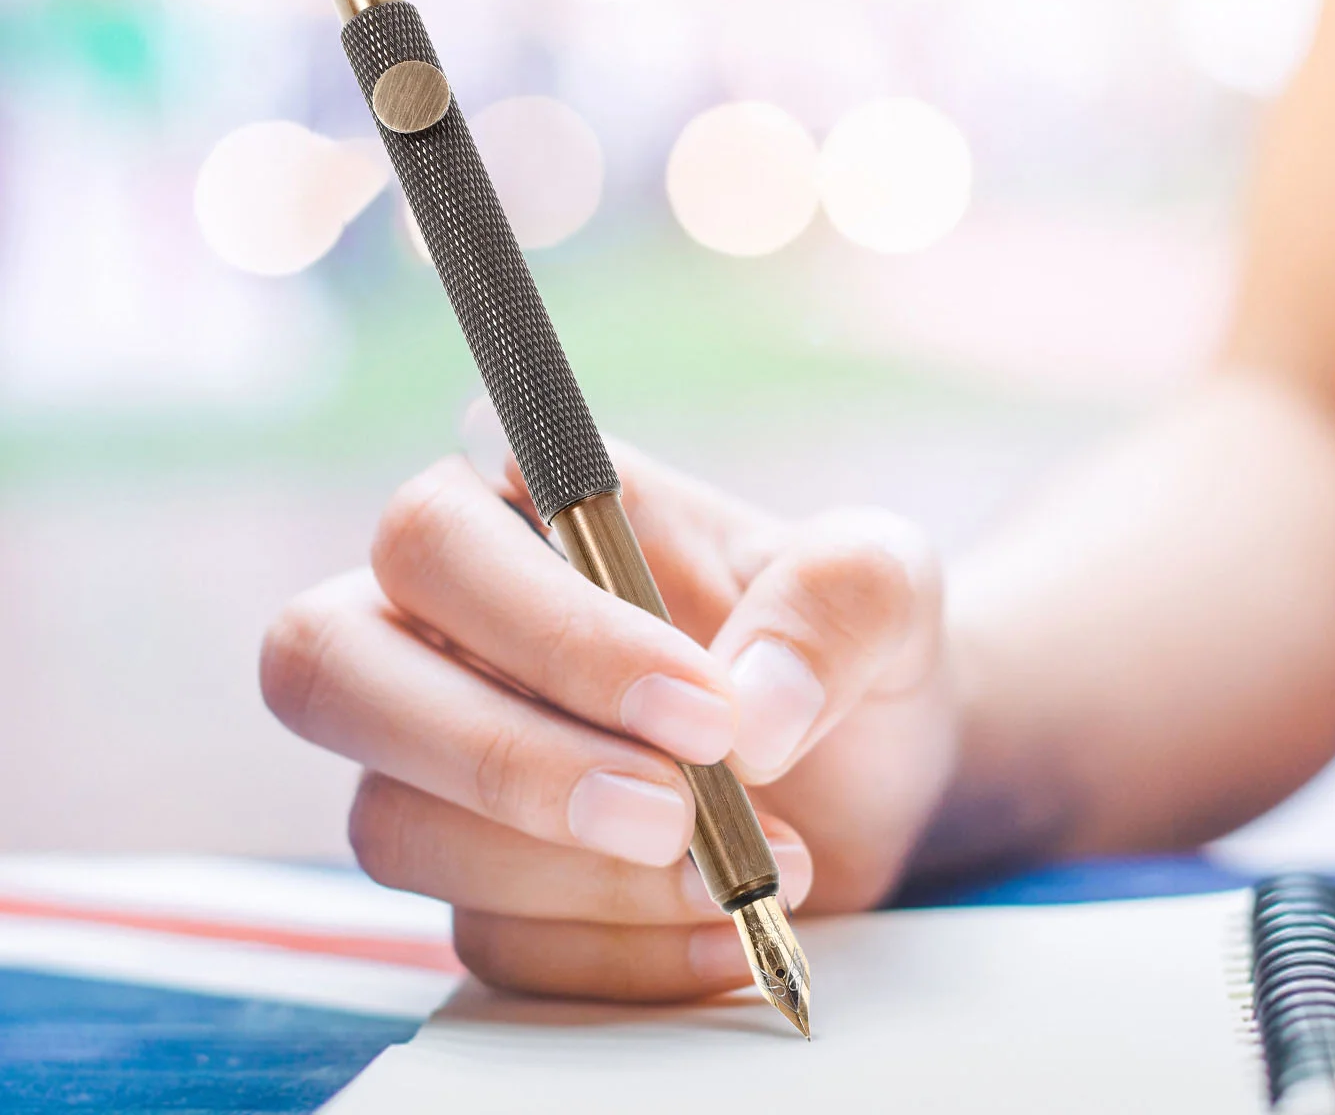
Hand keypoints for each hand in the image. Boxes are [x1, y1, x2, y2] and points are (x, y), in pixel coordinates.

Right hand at [260, 444, 955, 1000]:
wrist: (863, 757)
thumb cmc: (838, 638)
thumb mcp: (882, 584)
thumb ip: (834, 602)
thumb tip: (753, 714)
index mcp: (522, 507)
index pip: (439, 535)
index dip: (550, 631)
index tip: (706, 711)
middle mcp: (446, 622)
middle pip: (329, 666)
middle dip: (503, 758)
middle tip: (670, 812)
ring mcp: (437, 757)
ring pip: (394, 823)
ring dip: (576, 871)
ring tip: (746, 867)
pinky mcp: (471, 876)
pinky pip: (481, 938)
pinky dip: (613, 951)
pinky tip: (724, 931)